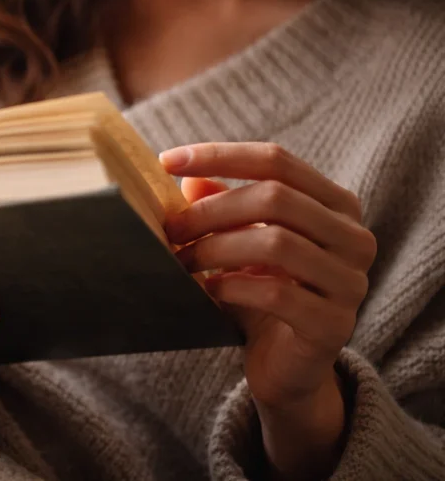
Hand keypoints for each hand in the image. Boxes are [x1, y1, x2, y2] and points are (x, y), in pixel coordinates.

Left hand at [161, 143, 375, 479]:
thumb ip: (222, 203)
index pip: (277, 160)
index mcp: (336, 204)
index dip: (220, 155)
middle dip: (211, 210)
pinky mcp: (334, 325)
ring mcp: (351, 282)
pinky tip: (210, 290)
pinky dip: (233, 286)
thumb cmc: (261, 292)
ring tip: (183, 261)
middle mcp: (354, 237)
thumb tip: (187, 174)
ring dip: (216, 248)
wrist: (287, 367)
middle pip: (274, 198)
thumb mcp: (240, 241)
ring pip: (275, 242)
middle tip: (170, 229)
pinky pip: (277, 293)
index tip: (166, 161)